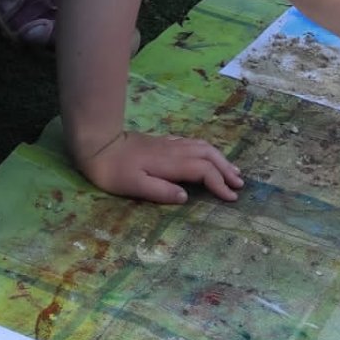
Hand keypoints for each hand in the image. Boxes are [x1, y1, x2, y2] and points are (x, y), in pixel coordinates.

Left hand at [73, 129, 243, 205]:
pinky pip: (194, 144)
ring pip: (203, 147)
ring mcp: (170, 144)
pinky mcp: (164, 142)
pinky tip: (209, 157)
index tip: (231, 198)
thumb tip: (186, 197)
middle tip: (239, 185)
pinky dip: (208, 151)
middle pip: (209, 156)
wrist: (99, 144)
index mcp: (171, 163)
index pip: (204, 171)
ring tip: (233, 172)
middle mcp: (176, 150)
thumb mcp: (134, 186)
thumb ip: (161, 191)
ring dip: (220, 159)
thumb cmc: (114, 170)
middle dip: (226, 170)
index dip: (219, 184)